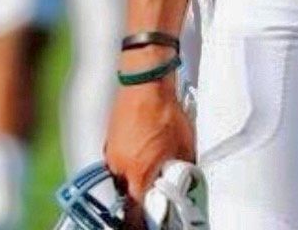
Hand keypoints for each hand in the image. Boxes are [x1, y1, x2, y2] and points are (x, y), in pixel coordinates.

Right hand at [104, 79, 194, 229]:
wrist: (146, 81)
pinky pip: (118, 160)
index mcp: (138, 172)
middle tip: (152, 189)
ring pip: (121, 177)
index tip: (148, 219)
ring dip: (133, 177)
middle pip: (127, 194)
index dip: (142, 217)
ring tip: (149, 165)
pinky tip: (141, 149)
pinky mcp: (110, 140)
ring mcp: (112, 153)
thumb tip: (187, 179)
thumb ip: (182, 167)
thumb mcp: (183, 143)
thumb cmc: (165, 110)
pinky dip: (128, 161)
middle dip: (139, 195)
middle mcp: (120, 167)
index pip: (135, 209)